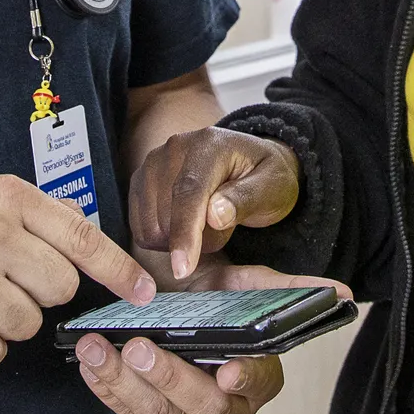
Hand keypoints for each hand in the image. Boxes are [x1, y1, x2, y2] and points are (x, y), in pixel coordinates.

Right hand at [0, 174, 154, 369]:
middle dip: (39, 295)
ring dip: (5, 323)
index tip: (144, 292)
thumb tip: (87, 231)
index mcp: (6, 197)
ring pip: (28, 325)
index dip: (119, 269)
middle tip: (1, 283)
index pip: (81, 235)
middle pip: (60, 288)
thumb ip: (36, 212)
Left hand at [74, 261, 338, 413]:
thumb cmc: (209, 298)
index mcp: (259, 377)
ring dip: (123, 384)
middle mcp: (229, 410)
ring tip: (98, 349)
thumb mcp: (245, 285)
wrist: (168, 306)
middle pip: (202, 408)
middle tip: (138, 347)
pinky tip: (90, 362)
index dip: (244, 378)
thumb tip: (339, 291)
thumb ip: (287, 289)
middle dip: (168, 378)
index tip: (227, 370)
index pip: (257, 383)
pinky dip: (105, 389)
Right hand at [130, 127, 301, 279]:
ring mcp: (153, 163)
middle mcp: (174, 147)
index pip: (189, 191)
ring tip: (208, 224)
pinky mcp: (141, 181)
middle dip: (194, 240)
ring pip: (151, 225)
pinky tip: (187, 227)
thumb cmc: (265, 177)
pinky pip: (141, 228)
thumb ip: (245, 199)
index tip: (184, 269)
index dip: (184, 232)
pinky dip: (162, 240)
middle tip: (224, 227)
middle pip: (166, 214)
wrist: (251, 163)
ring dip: (179, 241)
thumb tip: (214, 216)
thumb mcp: (272, 187)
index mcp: (209, 144)